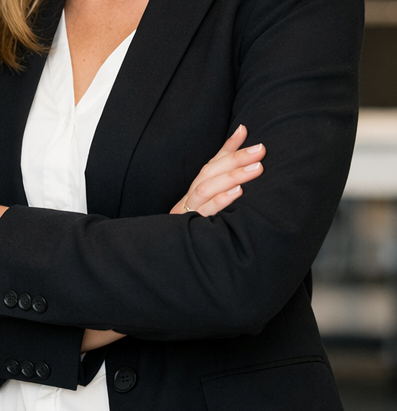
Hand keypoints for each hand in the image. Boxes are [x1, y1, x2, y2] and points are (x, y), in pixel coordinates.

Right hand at [82, 128, 263, 353]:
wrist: (149, 281)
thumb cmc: (176, 256)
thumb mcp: (194, 228)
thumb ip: (210, 209)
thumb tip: (237, 195)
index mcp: (187, 202)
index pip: (207, 168)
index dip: (226, 149)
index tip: (245, 130)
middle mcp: (183, 206)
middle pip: (208, 174)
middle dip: (235, 158)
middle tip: (260, 147)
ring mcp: (183, 219)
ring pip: (206, 189)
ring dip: (232, 175)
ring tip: (257, 166)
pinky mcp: (184, 233)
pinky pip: (203, 215)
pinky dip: (220, 201)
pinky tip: (239, 193)